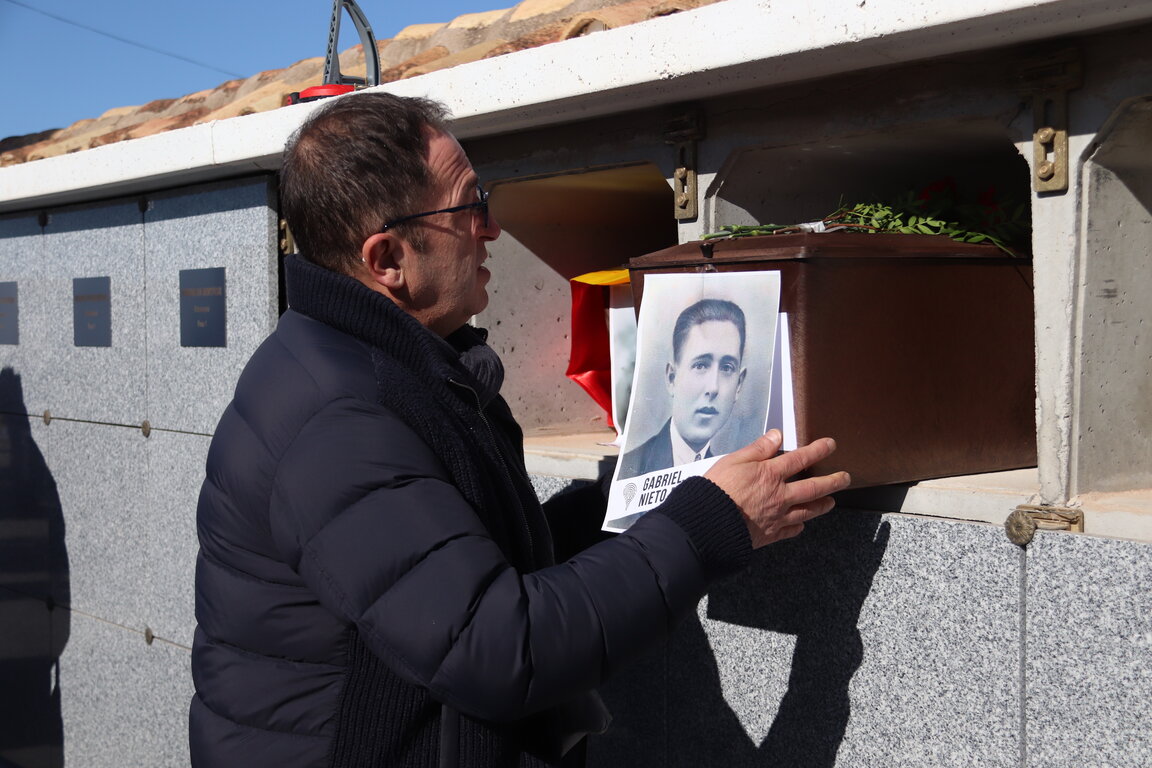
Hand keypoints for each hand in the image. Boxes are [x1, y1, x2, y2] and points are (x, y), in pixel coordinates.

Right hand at [704, 430, 850, 548]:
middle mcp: (780, 496)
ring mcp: (777, 517)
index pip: (800, 459)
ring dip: (821, 506)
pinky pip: (791, 531)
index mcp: (770, 474)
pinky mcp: (770, 534)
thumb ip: (757, 449)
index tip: (831, 445)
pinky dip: (798, 527)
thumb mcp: (733, 460)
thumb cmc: (717, 489)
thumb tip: (776, 436)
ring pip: (807, 511)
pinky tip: (801, 525)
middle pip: (813, 488)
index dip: (817, 450)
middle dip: (832, 481)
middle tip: (845, 478)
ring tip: (831, 502)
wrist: (708, 523)